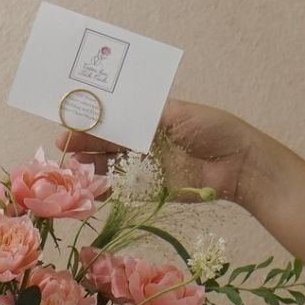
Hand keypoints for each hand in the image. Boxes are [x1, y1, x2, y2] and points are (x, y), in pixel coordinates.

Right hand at [56, 97, 264, 205]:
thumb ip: (145, 117)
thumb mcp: (179, 114)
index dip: (94, 118)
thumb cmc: (215, 130)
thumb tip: (112, 115)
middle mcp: (145, 140)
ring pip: (112, 163)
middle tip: (65, 144)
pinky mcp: (151, 188)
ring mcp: (146, 165)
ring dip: (92, 164)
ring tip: (74, 165)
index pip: (116, 117)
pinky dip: (107, 189)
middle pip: (109, 140)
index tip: (73, 118)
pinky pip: (123, 188)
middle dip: (86, 141)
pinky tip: (92, 189)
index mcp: (151, 117)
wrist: (239, 165)